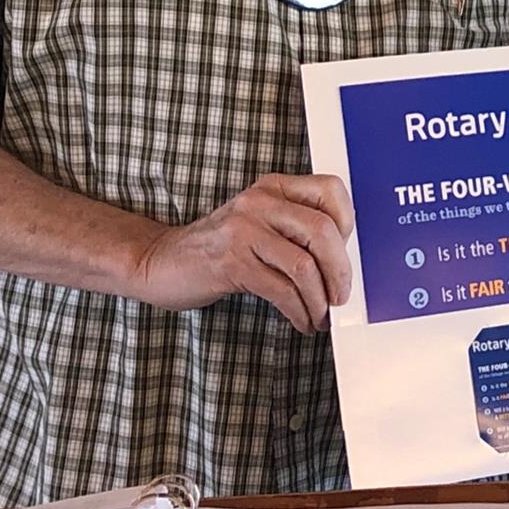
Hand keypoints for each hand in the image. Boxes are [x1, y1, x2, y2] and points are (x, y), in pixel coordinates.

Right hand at [133, 173, 354, 332]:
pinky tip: (301, 321)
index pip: (330, 190)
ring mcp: (243, 231)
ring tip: (320, 315)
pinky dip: (299, 311)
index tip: (345, 255)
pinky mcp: (231, 263)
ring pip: (304, 265)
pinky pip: (281, 290)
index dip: (348, 225)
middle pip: (322, 231)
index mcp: (272, 188)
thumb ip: (294, 229)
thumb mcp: (258, 224)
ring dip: (319, 299)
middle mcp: (260, 202)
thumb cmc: (217, 248)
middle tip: (341, 296)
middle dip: (340, 271)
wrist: (159, 261)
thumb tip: (341, 260)